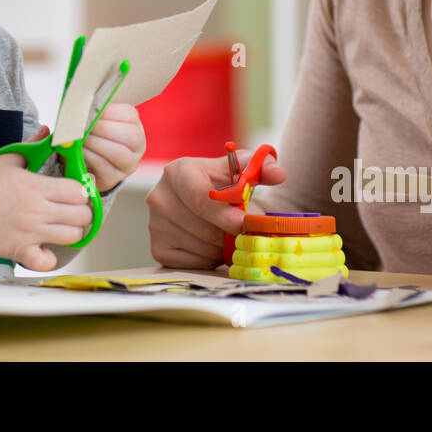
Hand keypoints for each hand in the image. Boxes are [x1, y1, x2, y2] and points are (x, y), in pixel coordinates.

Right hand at [0, 126, 92, 270]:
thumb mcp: (6, 159)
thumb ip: (31, 146)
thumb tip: (47, 132)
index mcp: (37, 186)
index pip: (79, 191)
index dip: (82, 190)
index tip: (76, 190)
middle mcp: (38, 211)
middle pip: (82, 215)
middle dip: (82, 211)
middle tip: (72, 208)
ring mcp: (30, 233)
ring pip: (72, 236)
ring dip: (71, 231)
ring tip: (62, 225)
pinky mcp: (20, 251)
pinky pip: (45, 262)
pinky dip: (49, 257)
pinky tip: (45, 247)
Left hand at [81, 102, 146, 193]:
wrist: (85, 162)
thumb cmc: (92, 136)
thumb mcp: (97, 120)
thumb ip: (94, 112)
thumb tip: (83, 104)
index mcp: (134, 125)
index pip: (129, 115)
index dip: (108, 112)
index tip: (89, 111)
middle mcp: (138, 145)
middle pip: (130, 135)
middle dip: (103, 129)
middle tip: (84, 126)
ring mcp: (129, 164)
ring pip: (119, 153)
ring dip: (96, 144)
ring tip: (81, 139)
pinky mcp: (114, 179)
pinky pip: (105, 168)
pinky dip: (90, 157)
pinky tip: (80, 151)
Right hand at [145, 150, 285, 268]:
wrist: (210, 203)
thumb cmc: (226, 185)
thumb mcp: (243, 171)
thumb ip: (262, 168)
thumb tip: (278, 174)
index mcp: (177, 172)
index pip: (200, 198)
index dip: (225, 214)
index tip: (244, 224)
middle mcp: (159, 196)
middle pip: (202, 227)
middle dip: (228, 233)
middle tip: (241, 231)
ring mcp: (154, 224)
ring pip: (200, 247)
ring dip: (221, 247)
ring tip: (225, 235)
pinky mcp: (158, 249)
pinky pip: (193, 263)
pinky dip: (209, 259)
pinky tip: (211, 244)